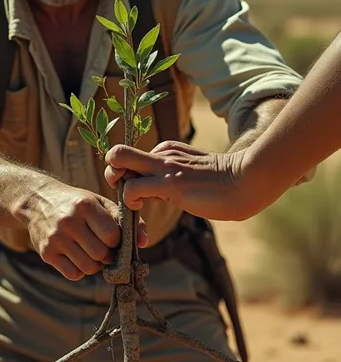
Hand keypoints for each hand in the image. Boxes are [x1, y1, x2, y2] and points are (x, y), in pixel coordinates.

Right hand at [25, 182, 147, 280]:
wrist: (37, 200)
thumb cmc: (76, 203)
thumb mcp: (99, 203)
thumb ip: (124, 220)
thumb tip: (144, 242)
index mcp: (85, 206)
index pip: (112, 236)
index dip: (116, 241)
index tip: (112, 238)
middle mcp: (69, 222)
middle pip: (101, 255)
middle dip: (107, 255)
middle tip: (103, 248)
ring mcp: (56, 239)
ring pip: (89, 268)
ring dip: (95, 264)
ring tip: (91, 251)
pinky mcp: (46, 253)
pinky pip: (73, 274)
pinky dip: (80, 270)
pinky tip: (77, 256)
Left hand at [105, 141, 250, 220]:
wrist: (250, 181)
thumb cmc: (229, 184)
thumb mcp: (198, 174)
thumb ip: (178, 177)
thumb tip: (166, 192)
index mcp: (169, 150)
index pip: (135, 159)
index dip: (130, 176)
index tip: (137, 193)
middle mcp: (163, 154)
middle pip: (118, 153)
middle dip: (112, 172)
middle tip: (124, 193)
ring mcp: (165, 167)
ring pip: (118, 161)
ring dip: (118, 188)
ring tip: (134, 206)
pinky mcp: (170, 184)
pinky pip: (132, 188)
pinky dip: (128, 203)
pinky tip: (140, 210)